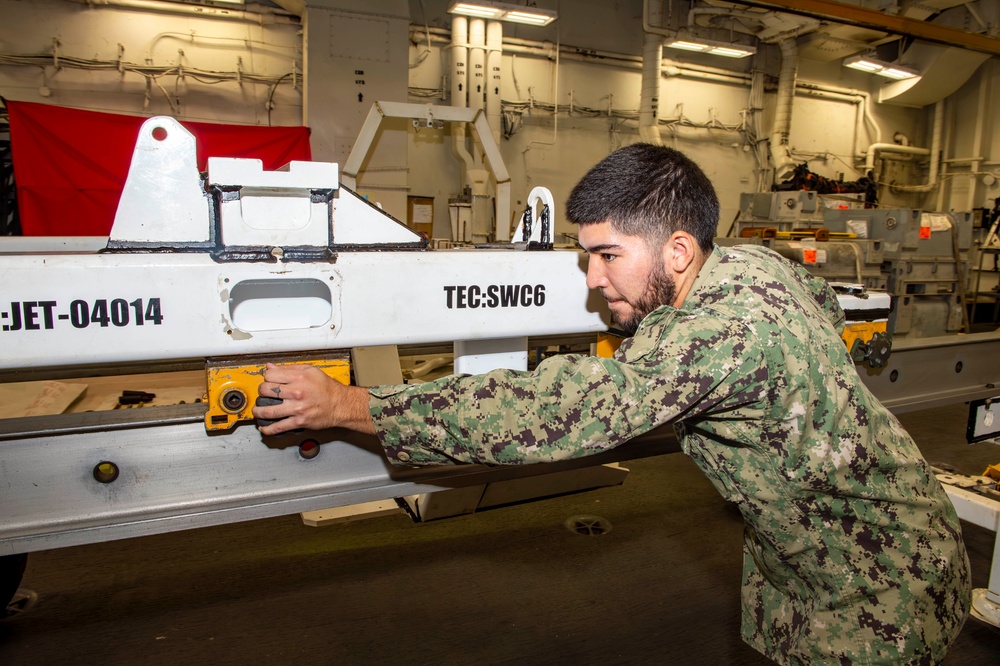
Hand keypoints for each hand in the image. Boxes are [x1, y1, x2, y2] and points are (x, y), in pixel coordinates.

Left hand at [253, 363, 374, 435]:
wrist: (340, 405)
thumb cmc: (327, 388)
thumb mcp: (310, 371)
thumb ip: (289, 369)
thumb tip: (271, 367)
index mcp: (298, 378)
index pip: (270, 376)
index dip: (266, 378)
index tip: (268, 381)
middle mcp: (297, 392)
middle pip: (266, 391)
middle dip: (261, 392)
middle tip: (263, 394)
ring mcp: (297, 408)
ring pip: (268, 410)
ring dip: (258, 411)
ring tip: (258, 410)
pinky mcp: (299, 421)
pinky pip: (279, 427)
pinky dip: (268, 429)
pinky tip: (264, 427)